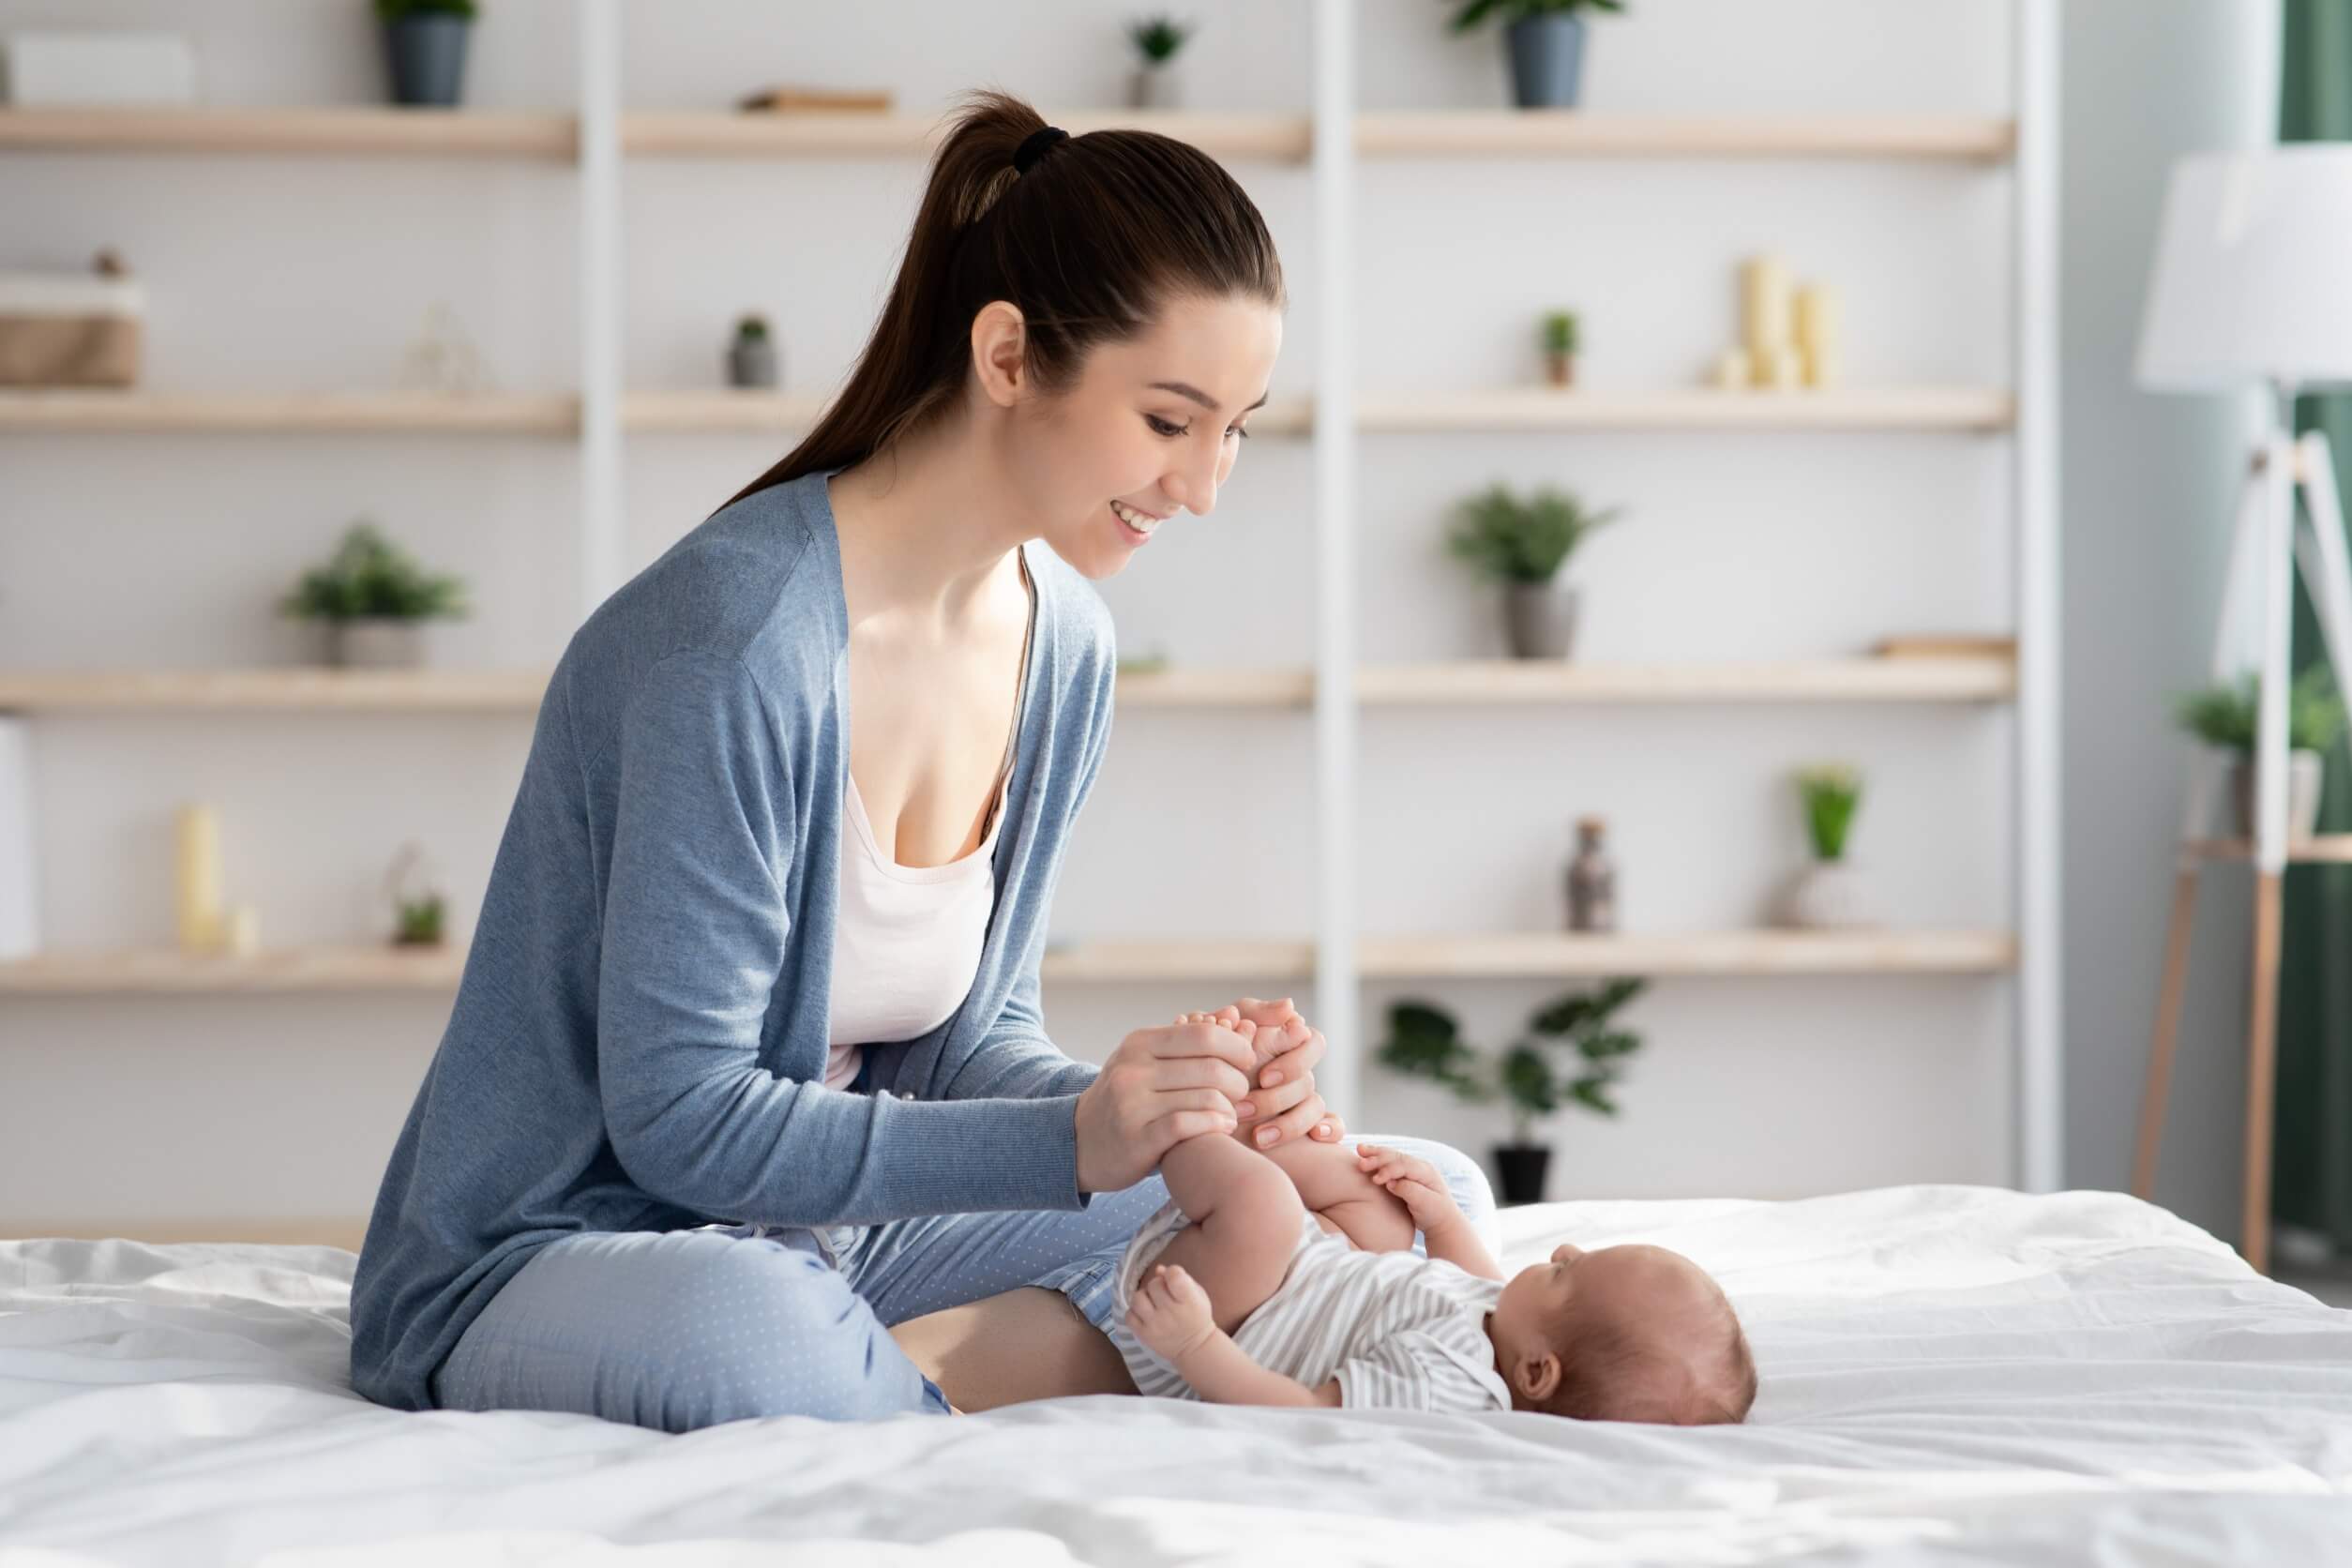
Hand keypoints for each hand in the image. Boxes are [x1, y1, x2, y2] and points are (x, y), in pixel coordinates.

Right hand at [1073, 1019, 1254, 1192]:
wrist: (1080, 1140)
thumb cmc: (1129, 1097)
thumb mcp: (1148, 1061)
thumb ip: (1189, 1041)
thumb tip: (1236, 1014)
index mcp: (1139, 1043)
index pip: (1204, 1035)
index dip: (1236, 1047)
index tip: (1247, 1061)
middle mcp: (1132, 1069)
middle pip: (1211, 1068)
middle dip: (1239, 1082)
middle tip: (1243, 1093)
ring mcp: (1131, 1104)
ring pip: (1204, 1098)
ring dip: (1230, 1108)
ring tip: (1233, 1114)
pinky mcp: (1135, 1138)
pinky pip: (1187, 1124)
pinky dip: (1214, 1125)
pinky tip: (1222, 1127)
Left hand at [1126, 1262, 1216, 1363]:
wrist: (1194, 1347)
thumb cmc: (1196, 1315)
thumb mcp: (1197, 1294)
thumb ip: (1180, 1278)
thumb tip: (1158, 1269)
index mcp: (1189, 1300)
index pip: (1175, 1277)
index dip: (1173, 1272)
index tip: (1175, 1278)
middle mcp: (1171, 1313)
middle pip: (1154, 1285)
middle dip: (1158, 1285)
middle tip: (1165, 1294)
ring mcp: (1155, 1325)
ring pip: (1137, 1298)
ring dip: (1144, 1297)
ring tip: (1152, 1303)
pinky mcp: (1144, 1335)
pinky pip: (1129, 1315)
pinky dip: (1135, 1312)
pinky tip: (1145, 1314)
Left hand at [1192, 997, 1346, 1149]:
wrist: (1190, 1097)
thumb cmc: (1210, 1055)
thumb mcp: (1225, 1029)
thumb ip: (1253, 1014)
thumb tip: (1289, 1006)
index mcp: (1287, 1043)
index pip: (1314, 1043)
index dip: (1294, 1062)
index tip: (1264, 1078)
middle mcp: (1297, 1071)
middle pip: (1309, 1081)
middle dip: (1277, 1098)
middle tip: (1244, 1109)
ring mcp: (1301, 1099)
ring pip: (1316, 1107)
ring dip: (1290, 1124)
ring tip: (1258, 1137)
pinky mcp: (1303, 1125)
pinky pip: (1334, 1125)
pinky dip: (1332, 1128)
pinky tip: (1316, 1136)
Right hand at [1354, 1142, 1463, 1235]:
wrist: (1442, 1219)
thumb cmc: (1435, 1213)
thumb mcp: (1427, 1204)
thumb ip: (1410, 1191)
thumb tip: (1391, 1183)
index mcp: (1426, 1172)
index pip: (1404, 1165)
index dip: (1389, 1170)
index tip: (1375, 1180)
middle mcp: (1418, 1166)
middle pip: (1396, 1157)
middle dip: (1378, 1159)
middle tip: (1361, 1165)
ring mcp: (1411, 1168)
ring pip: (1391, 1156)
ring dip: (1375, 1154)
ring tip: (1359, 1149)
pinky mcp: (1403, 1173)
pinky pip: (1388, 1162)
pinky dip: (1376, 1158)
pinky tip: (1364, 1154)